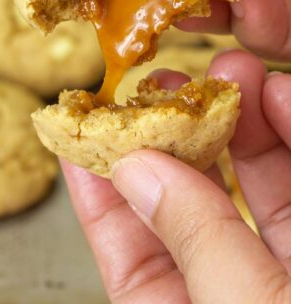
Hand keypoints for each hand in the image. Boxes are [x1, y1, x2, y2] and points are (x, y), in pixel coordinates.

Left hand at [62, 50, 290, 302]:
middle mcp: (228, 284)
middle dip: (179, 132)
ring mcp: (279, 262)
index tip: (80, 129)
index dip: (98, 189)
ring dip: (243, 117)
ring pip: (252, 180)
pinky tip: (280, 94)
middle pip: (190, 200)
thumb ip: (194, 239)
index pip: (125, 250)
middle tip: (164, 80)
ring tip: (233, 69)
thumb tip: (137, 168)